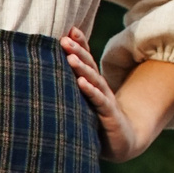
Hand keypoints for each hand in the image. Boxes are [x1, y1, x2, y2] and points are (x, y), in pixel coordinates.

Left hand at [64, 30, 173, 162]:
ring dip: (82, 67)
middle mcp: (100, 88)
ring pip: (93, 80)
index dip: (80, 44)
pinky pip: (98, 100)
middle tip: (64, 38)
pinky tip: (80, 82)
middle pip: (89, 65)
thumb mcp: (85, 104)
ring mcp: (105, 100)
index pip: (87, 59)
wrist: (124, 142)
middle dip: (77, 50)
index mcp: (94, 83)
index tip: (69, 29)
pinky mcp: (109, 115)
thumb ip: (73, 90)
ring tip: (70, 56)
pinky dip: (89, 90)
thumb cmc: (100, 122)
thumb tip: (49, 77)